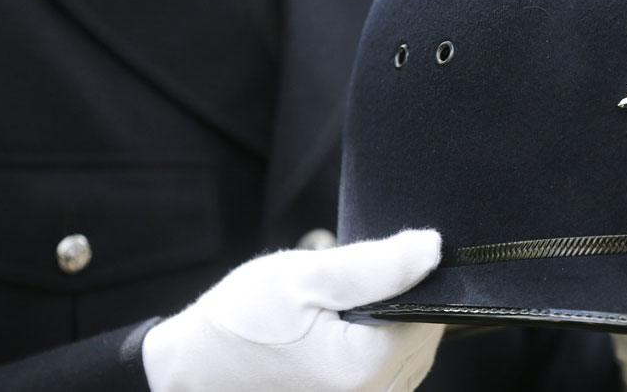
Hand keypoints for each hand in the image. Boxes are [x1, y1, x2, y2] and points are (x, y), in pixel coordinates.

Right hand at [142, 229, 444, 391]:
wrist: (194, 370)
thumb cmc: (239, 323)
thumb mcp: (302, 277)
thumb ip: (375, 264)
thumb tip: (432, 248)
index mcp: (365, 368)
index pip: (430, 313)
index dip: (409, 279)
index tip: (369, 268)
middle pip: (423, 337)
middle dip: (397, 304)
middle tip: (342, 291)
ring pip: (411, 358)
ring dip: (387, 328)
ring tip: (335, 315)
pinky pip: (390, 378)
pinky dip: (375, 351)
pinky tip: (339, 336)